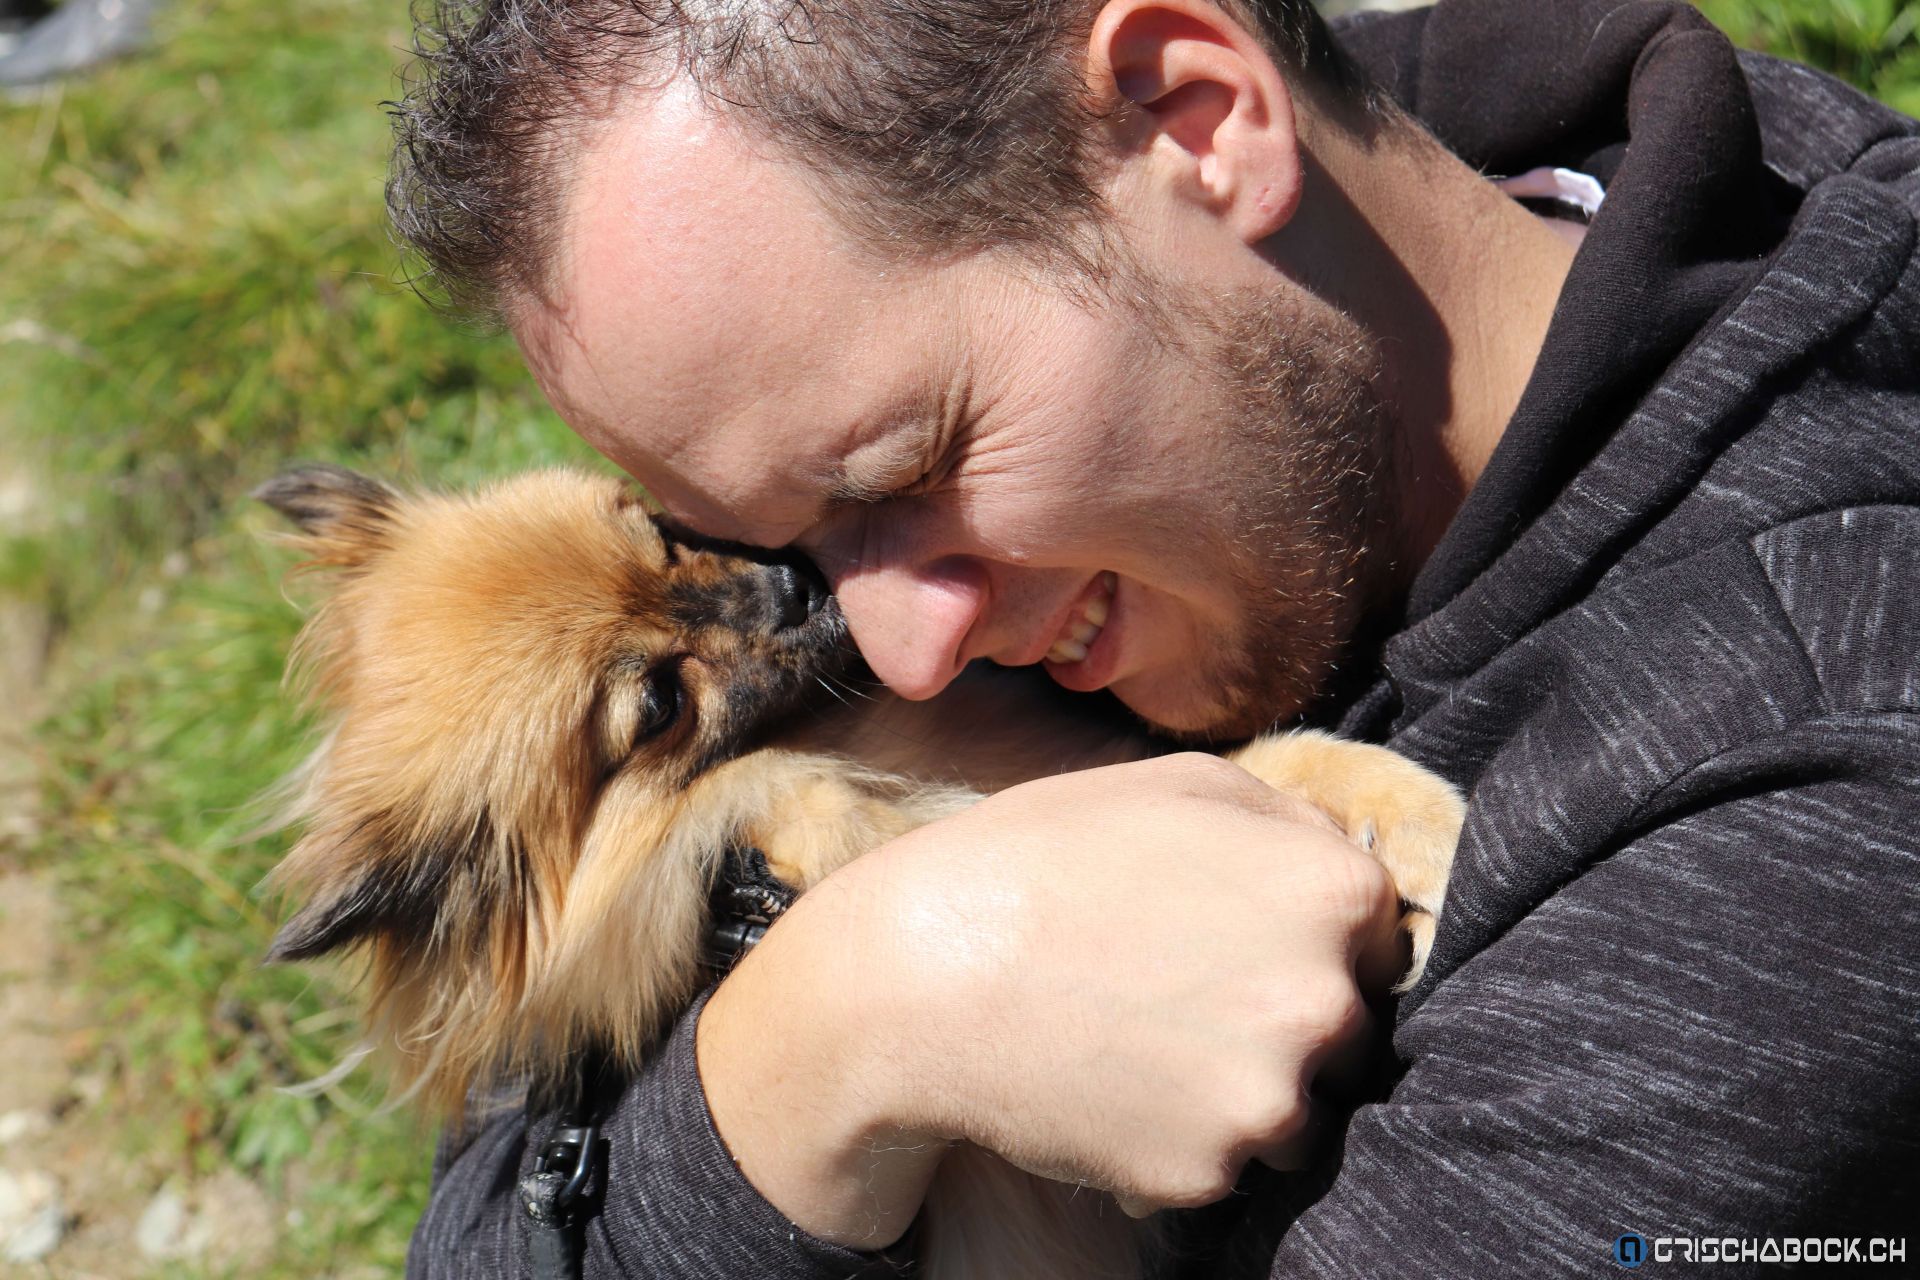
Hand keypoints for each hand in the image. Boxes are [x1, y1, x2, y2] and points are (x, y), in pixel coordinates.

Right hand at [697, 753, 1404, 1246]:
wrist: (921, 973)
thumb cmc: (1041, 859)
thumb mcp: (1177, 785)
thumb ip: (1289, 820)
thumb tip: (1350, 866)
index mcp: (1333, 892)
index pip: (1381, 938)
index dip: (1309, 940)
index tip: (1241, 942)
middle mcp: (1324, 1000)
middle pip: (1346, 1032)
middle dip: (1279, 1020)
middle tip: (1178, 993)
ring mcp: (1268, 1095)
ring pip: (1292, 1110)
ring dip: (1235, 1090)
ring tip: (1135, 1041)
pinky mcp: (1208, 1171)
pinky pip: (1217, 1164)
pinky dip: (1173, 1140)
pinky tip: (1104, 1088)